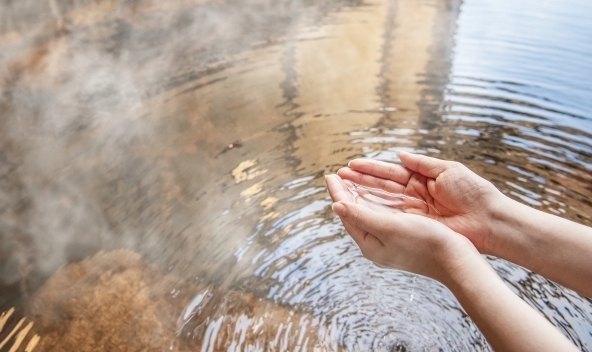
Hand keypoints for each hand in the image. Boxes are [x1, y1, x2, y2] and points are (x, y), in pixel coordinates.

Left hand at [325, 174, 478, 282]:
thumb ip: (361, 216)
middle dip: (346, 193)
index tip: (330, 175)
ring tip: (350, 181)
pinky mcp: (403, 238)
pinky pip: (382, 215)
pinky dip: (375, 202)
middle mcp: (377, 244)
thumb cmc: (424, 243)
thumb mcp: (388, 227)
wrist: (456, 260)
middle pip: (355, 213)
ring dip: (359, 195)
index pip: (347, 213)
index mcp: (369, 244)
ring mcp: (390, 242)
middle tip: (336, 175)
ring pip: (368, 213)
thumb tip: (335, 206)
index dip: (338, 193)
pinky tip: (375, 195)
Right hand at [336, 152, 502, 252]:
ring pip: (382, 202)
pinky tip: (357, 207)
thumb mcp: (449, 171)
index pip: (389, 172)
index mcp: (422, 179)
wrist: (490, 222)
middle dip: (359, 182)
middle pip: (381, 187)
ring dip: (361, 196)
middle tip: (338, 177)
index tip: (350, 166)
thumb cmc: (474, 193)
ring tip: (341, 190)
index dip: (369, 169)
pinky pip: (390, 218)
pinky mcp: (416, 227)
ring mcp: (413, 212)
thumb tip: (399, 155)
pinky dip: (373, 213)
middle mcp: (414, 196)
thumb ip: (422, 163)